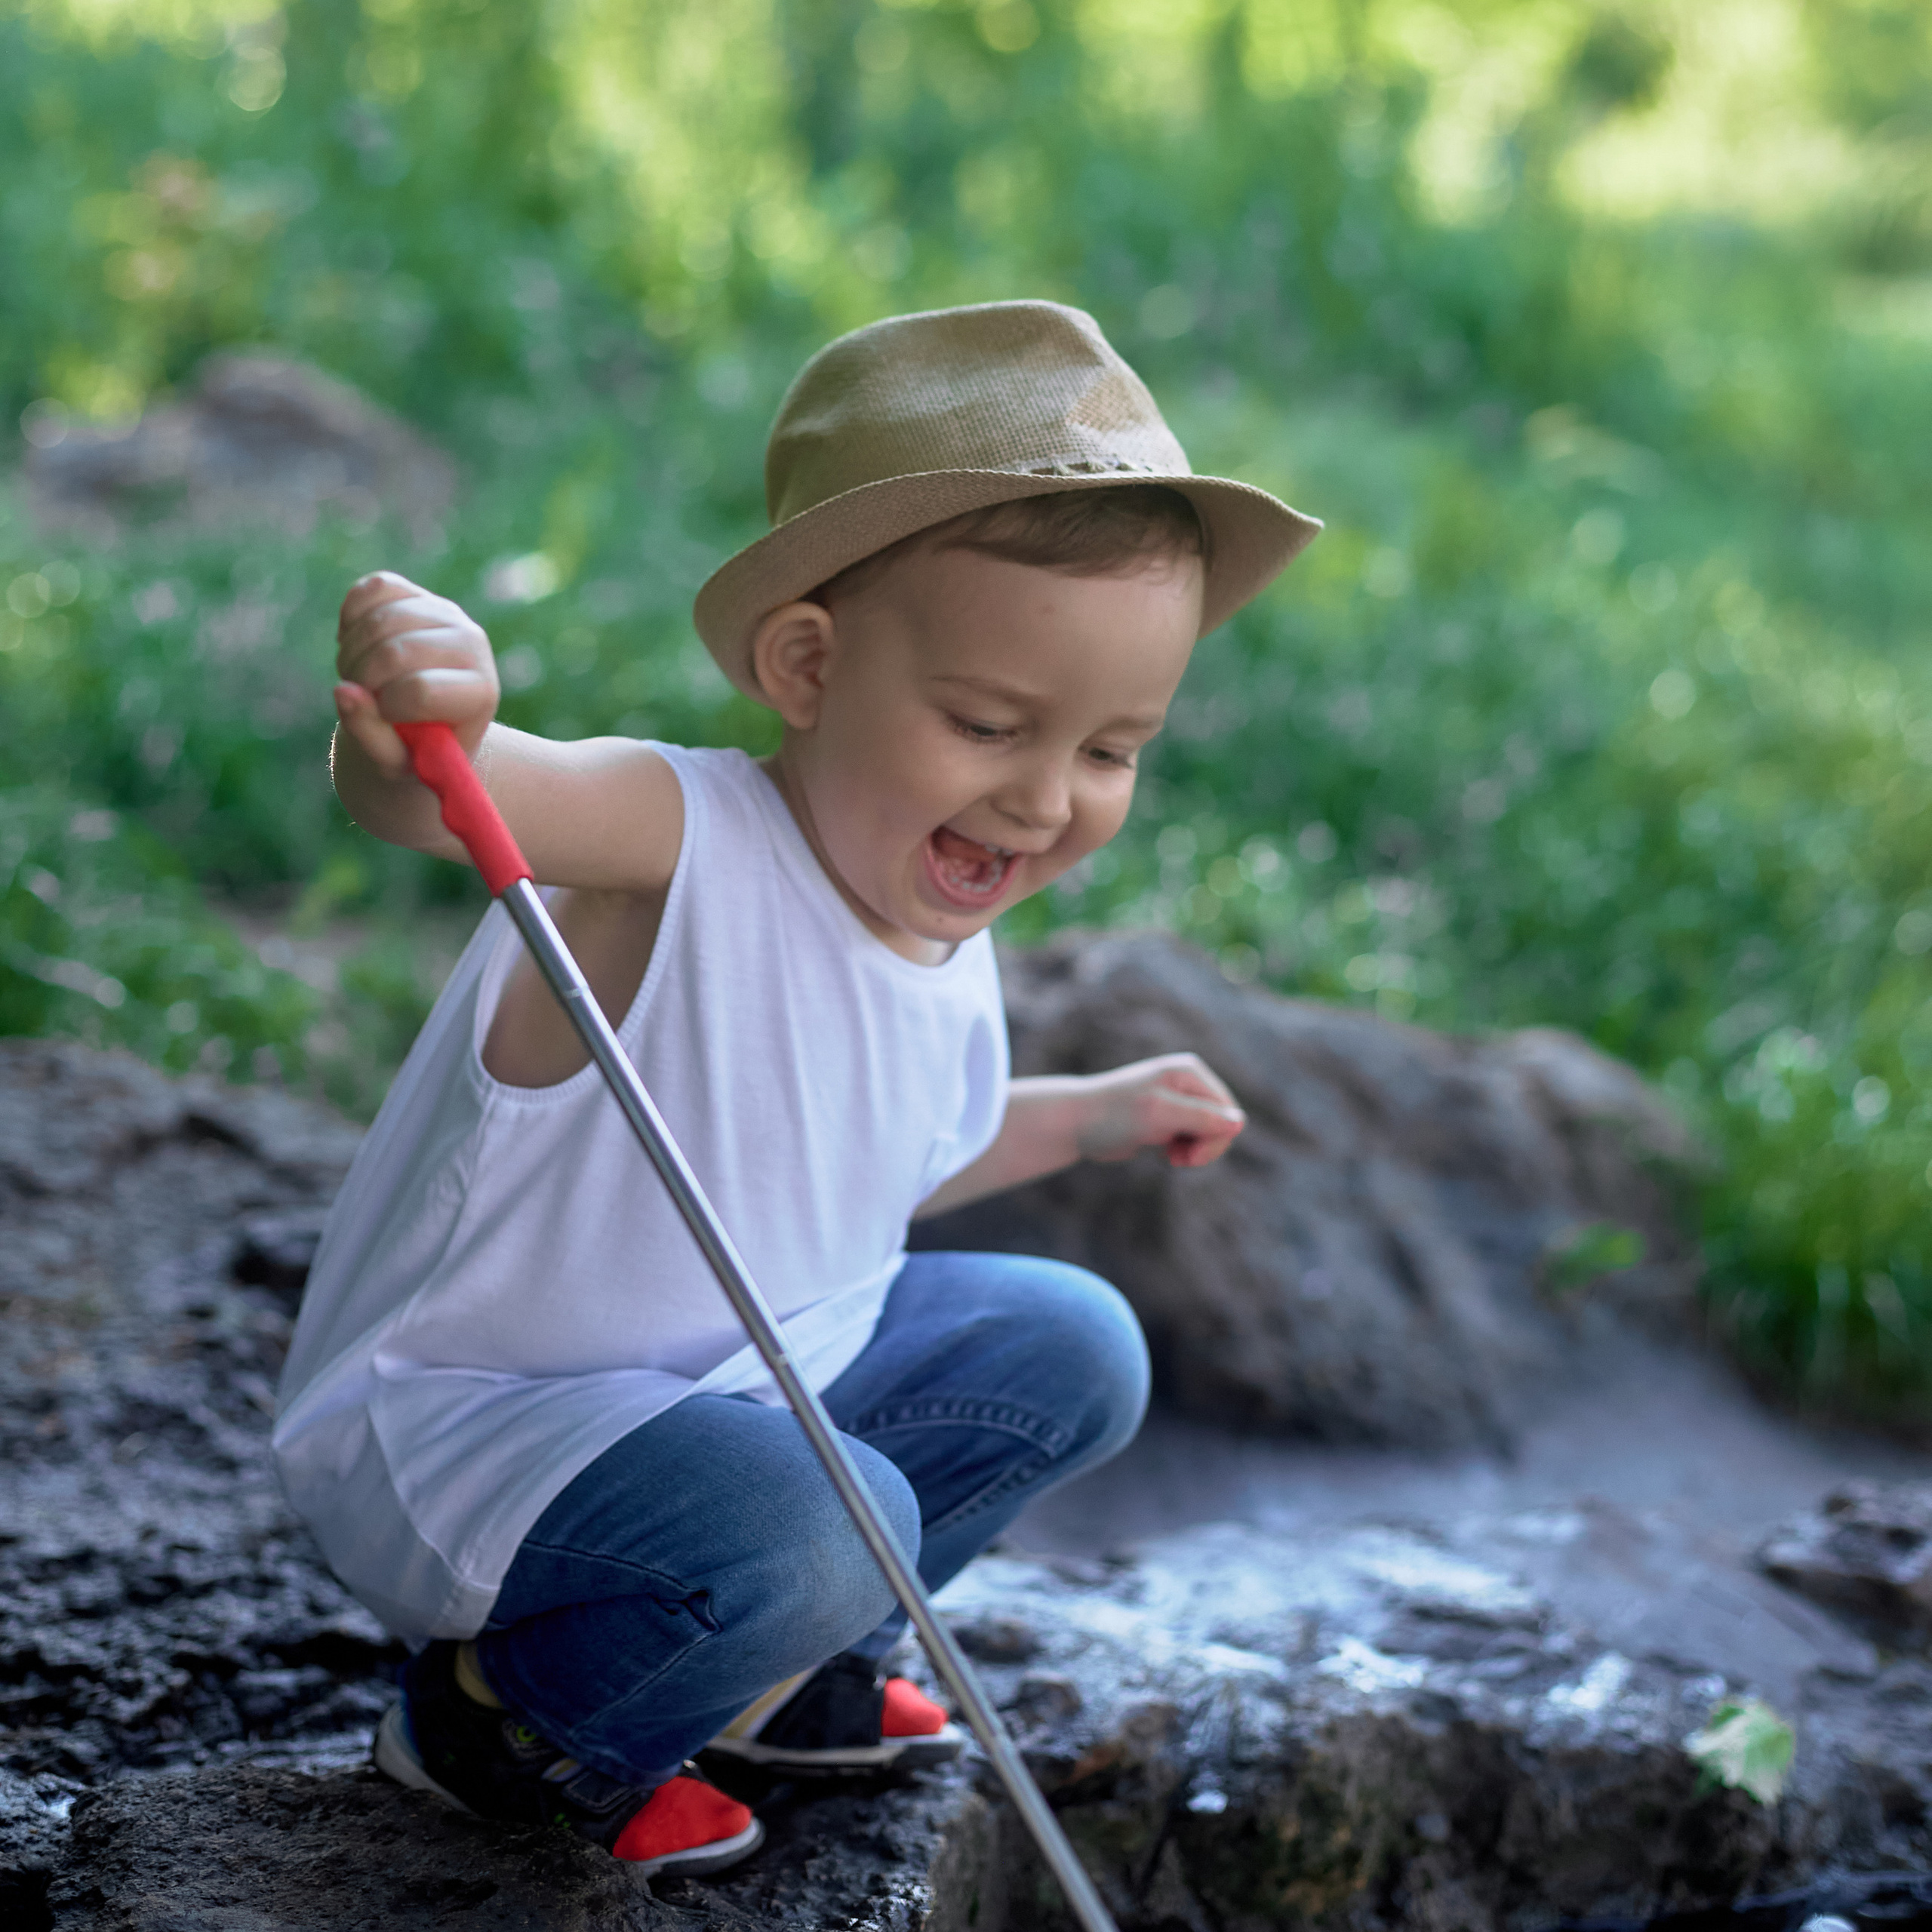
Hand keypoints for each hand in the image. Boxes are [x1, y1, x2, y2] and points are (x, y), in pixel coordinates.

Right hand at [333, 572, 499, 778]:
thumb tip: (343, 692)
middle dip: (362, 679)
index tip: (385, 719)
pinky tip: (356, 644)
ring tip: (360, 677)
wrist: (423, 720)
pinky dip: (350, 618)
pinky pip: (374, 589)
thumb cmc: (413, 748)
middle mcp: (473, 644)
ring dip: (351, 654)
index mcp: (481, 692)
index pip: (422, 690)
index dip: (387, 707)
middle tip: (361, 696)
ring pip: (380, 620)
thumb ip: (370, 735)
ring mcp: (447, 613)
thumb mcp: (394, 761)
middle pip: (394, 653)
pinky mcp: (419, 594)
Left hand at [1074, 1053, 1245, 1169]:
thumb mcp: (1160, 1116)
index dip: (1216, 1139)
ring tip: (1172, 1158)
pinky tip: (1166, 1154)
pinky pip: (1193, 1138)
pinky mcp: (1167, 1118)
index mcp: (1190, 1072)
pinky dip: (1184, 1151)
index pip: (1227, 1111)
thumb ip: (1201, 1118)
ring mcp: (1178, 1100)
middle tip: (1180, 1161)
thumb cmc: (1114, 1115)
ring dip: (1195, 1151)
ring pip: (1209, 1133)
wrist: (1076, 1123)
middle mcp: (1187, 1082)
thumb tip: (1240, 1123)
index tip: (1189, 1157)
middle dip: (1206, 1146)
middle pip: (1222, 1122)